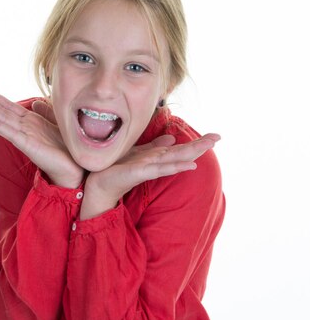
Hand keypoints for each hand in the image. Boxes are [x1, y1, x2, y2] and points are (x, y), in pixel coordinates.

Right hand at [0, 87, 83, 187]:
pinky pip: (11, 133)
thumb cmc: (65, 149)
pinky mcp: (28, 146)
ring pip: (2, 119)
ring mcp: (25, 137)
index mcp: (31, 122)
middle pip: (2, 111)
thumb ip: (45, 112)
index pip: (10, 107)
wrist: (73, 168)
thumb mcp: (56, 124)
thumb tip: (34, 102)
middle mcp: (25, 128)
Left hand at [80, 133, 220, 219]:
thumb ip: (153, 147)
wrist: (100, 183)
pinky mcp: (141, 173)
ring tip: (208, 147)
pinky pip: (160, 169)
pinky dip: (175, 167)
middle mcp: (156, 164)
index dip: (197, 142)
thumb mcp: (137, 153)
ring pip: (175, 160)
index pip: (180, 149)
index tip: (214, 136)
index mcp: (157, 158)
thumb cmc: (117, 169)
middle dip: (200, 146)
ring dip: (192, 154)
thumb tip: (171, 138)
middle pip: (182, 153)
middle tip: (218, 137)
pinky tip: (189, 166)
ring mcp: (150, 169)